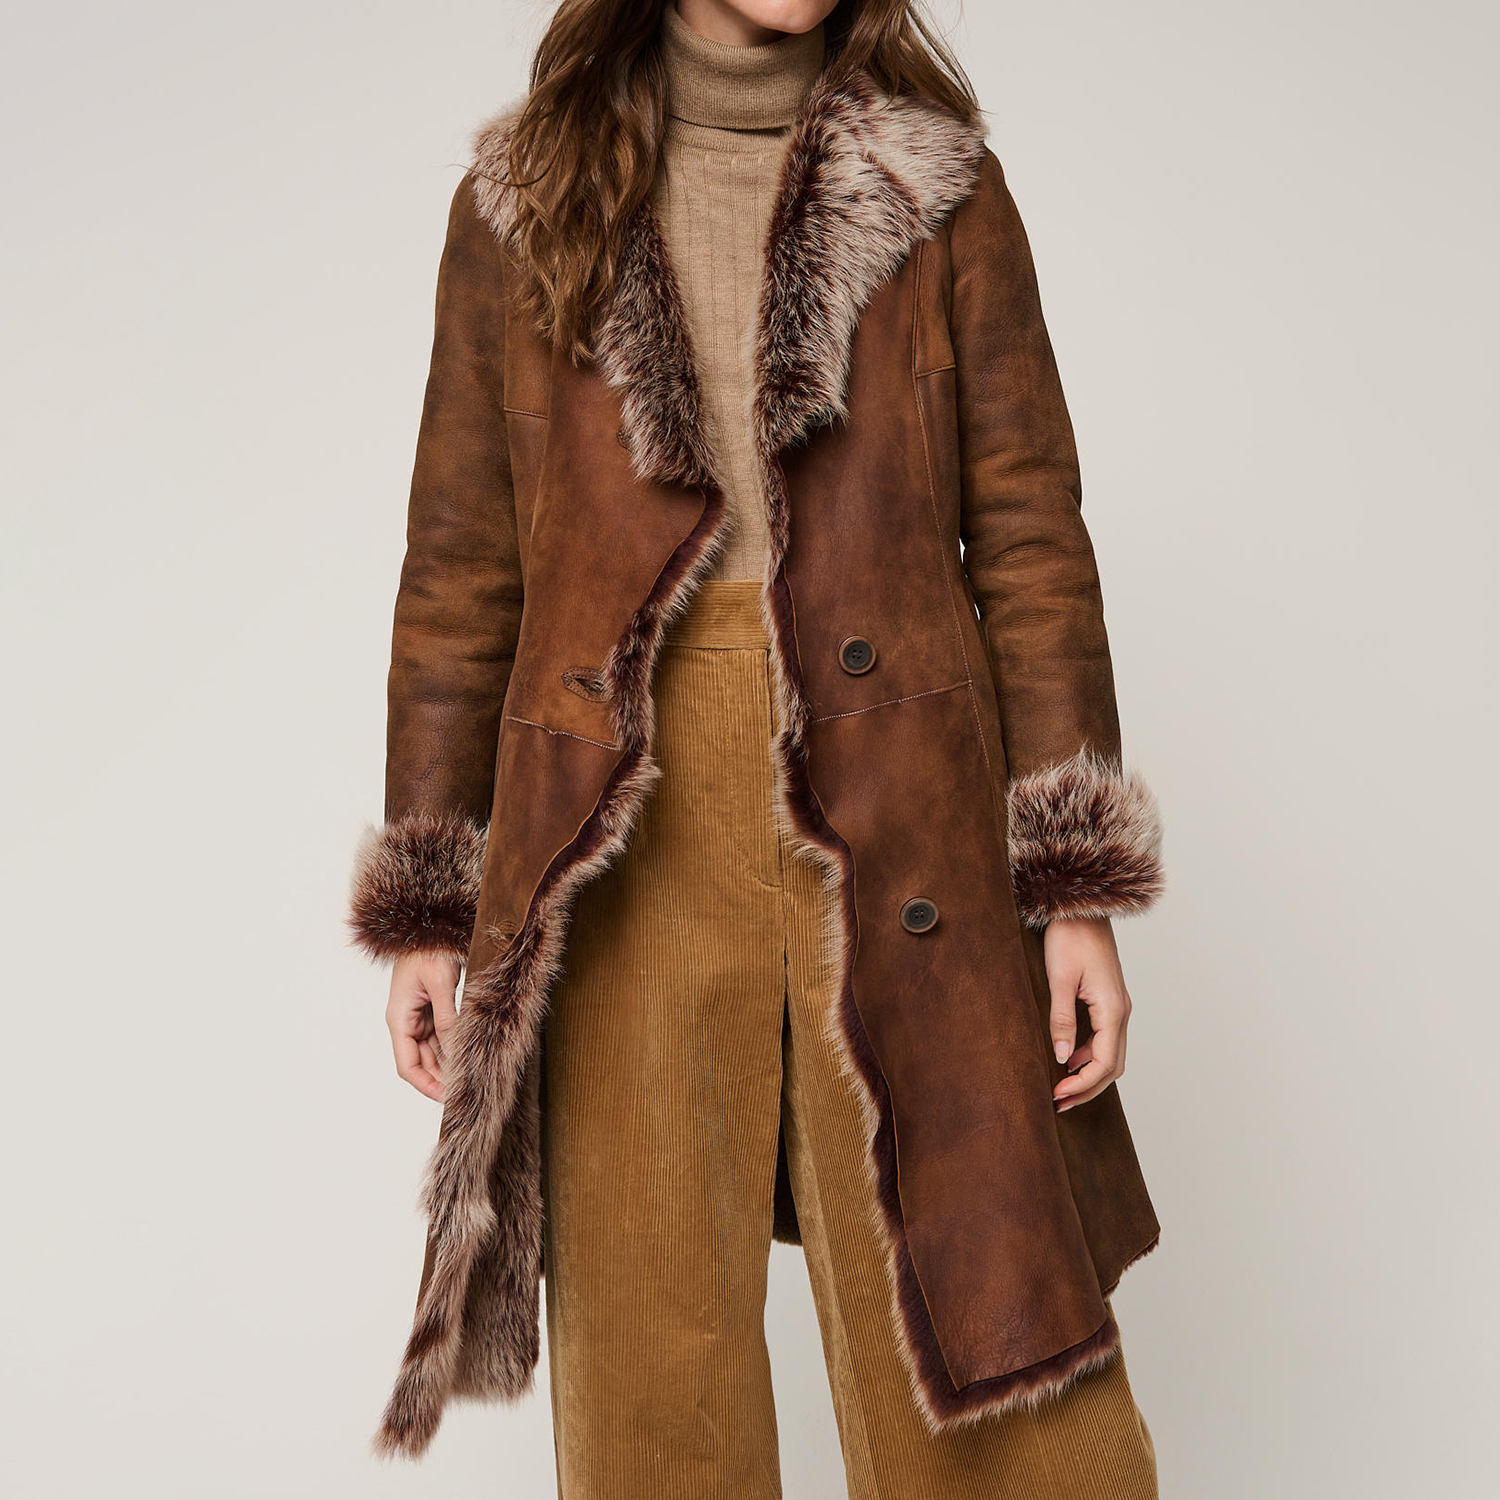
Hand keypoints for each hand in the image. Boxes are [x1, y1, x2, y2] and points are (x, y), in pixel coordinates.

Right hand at [386, 953, 459, 1101]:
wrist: (427, 925)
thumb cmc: (428, 948)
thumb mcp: (441, 981)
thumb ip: (448, 1015)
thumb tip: (455, 1048)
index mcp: (399, 1019)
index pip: (408, 1066)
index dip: (426, 1085)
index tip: (447, 1099)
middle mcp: (406, 1022)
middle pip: (421, 1063)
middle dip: (441, 1080)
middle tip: (466, 1094)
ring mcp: (419, 1016)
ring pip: (432, 1052)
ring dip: (448, 1066)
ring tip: (470, 1080)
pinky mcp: (432, 1009)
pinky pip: (441, 1036)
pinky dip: (453, 1049)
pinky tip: (468, 1058)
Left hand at [1044, 917, 1131, 1113]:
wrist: (1082, 908)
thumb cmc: (1070, 937)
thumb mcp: (1059, 979)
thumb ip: (1061, 1019)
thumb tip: (1062, 1058)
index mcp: (1112, 1009)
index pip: (1103, 1063)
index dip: (1082, 1086)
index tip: (1058, 1096)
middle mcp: (1121, 1011)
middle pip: (1112, 1065)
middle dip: (1087, 1088)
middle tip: (1060, 1103)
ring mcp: (1117, 1006)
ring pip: (1111, 1053)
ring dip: (1089, 1074)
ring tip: (1062, 1087)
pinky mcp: (1109, 1000)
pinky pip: (1105, 1038)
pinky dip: (1090, 1055)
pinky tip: (1068, 1058)